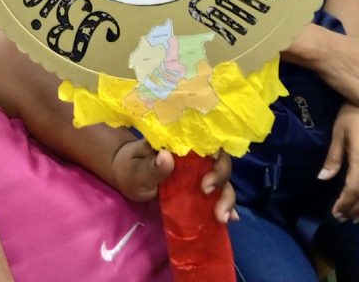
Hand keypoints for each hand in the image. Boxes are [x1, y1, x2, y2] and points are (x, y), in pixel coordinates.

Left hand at [111, 140, 236, 223]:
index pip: (209, 141)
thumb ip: (151, 166)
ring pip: (223, 179)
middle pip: (220, 161)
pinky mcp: (200, 188)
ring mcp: (199, 172)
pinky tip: (232, 218)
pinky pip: (218, 194)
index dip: (216, 157)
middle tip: (208, 196)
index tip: (205, 182)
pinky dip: (227, 206)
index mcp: (181, 142)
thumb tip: (166, 157)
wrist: (127, 177)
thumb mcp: (136, 169)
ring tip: (221, 217)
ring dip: (227, 198)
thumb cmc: (131, 168)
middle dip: (221, 180)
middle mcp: (195, 154)